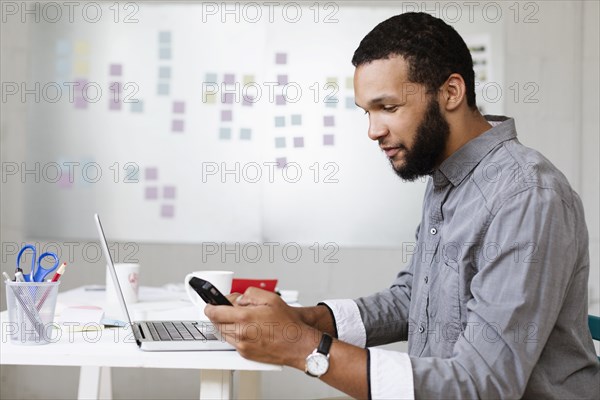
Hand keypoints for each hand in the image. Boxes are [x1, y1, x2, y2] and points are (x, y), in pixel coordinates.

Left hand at [205, 287, 320, 368]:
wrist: (296, 345)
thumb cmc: (287, 324)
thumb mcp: (271, 298)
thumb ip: (250, 294)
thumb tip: (239, 298)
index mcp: (245, 317)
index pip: (215, 312)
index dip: (210, 307)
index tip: (209, 304)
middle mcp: (241, 333)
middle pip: (217, 323)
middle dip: (219, 315)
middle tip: (227, 309)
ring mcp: (242, 345)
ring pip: (223, 333)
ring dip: (226, 325)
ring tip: (240, 319)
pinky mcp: (245, 354)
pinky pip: (232, 342)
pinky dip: (235, 334)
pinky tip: (247, 329)